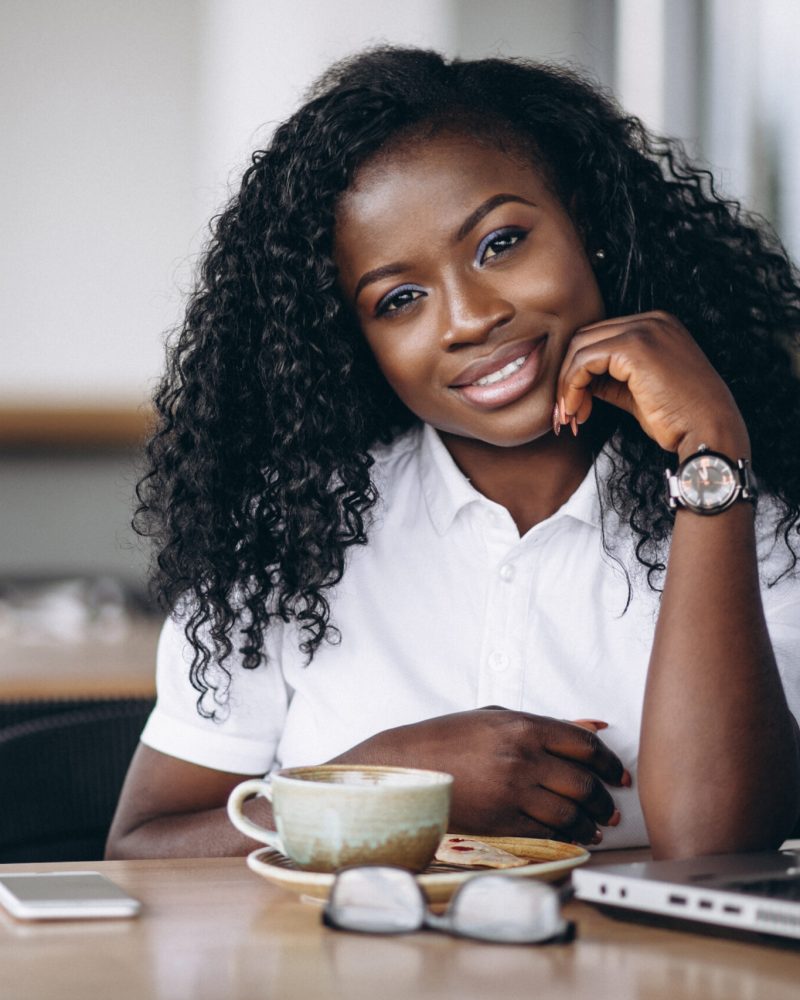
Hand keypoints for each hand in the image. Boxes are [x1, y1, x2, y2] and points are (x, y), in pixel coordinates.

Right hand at [330, 708, 628, 844]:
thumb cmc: (449, 737)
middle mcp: (522, 757)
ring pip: (569, 811)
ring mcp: (512, 790)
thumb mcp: (496, 718)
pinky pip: (546, 831)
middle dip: (605, 798)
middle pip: (583, 782)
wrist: (408, 765)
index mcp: (523, 725)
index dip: (609, 762)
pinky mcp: (500, 819)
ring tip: (597, 825)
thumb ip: (546, 724)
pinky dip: (566, 835)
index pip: (584, 745)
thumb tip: (594, 727)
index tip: (618, 774)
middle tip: (612, 806)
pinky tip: (573, 835)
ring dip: (590, 822)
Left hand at [556, 311, 749, 458]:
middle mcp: (651, 320)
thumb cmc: (678, 418)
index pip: (599, 338)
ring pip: (580, 348)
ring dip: (567, 384)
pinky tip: (579, 411)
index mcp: (656, 325)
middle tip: (566, 413)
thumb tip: (577, 383)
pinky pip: (585, 361)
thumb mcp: (637, 392)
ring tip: (571, 416)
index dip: (578, 371)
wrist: (707, 431)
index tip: (576, 406)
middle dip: (567, 377)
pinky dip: (572, 386)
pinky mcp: (635, 347)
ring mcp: (644, 329)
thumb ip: (610, 380)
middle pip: (585, 338)